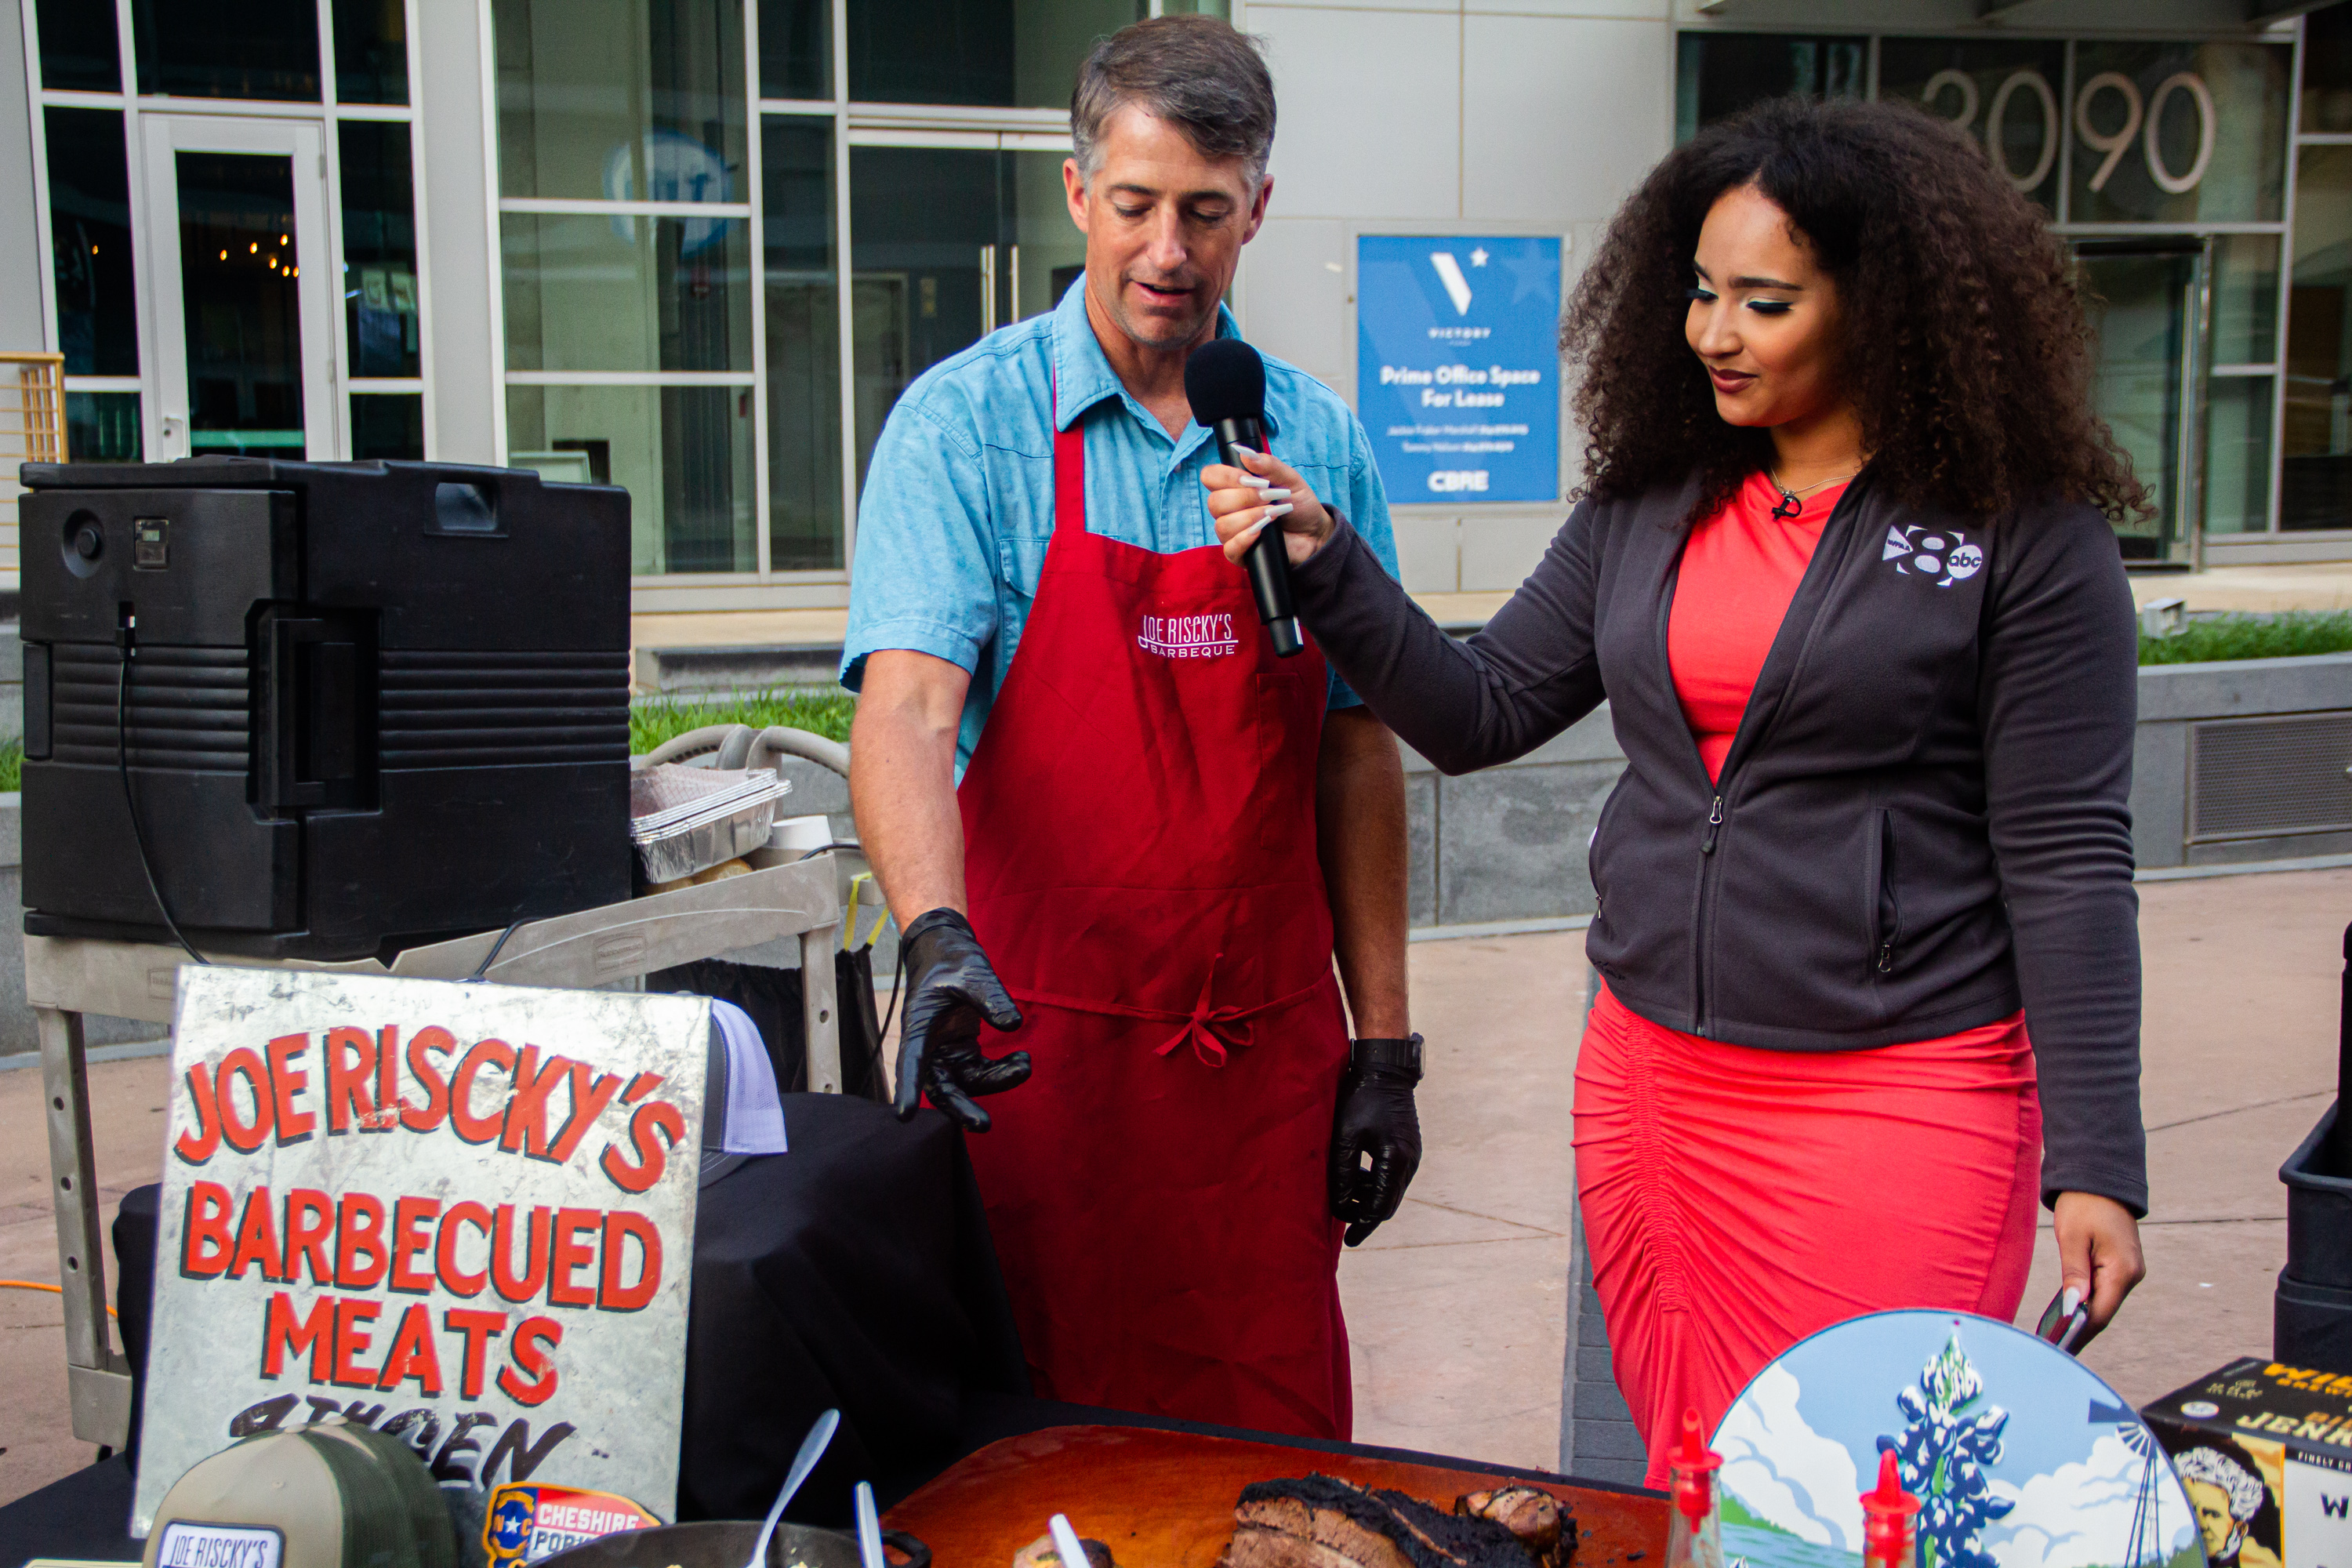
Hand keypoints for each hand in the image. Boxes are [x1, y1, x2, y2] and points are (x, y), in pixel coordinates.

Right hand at [895, 908, 1029, 1131]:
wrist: (949, 948)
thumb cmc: (952, 958)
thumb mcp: (973, 972)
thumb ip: (991, 997)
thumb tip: (1013, 1024)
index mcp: (919, 1025)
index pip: (909, 1061)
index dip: (907, 1088)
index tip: (904, 1115)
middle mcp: (928, 1045)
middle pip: (940, 1086)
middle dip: (961, 1107)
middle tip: (984, 1125)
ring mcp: (945, 1050)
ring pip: (966, 1082)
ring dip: (996, 1082)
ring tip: (1025, 1065)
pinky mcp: (961, 1050)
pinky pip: (981, 1071)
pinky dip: (1001, 1071)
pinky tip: (1022, 1060)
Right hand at [1203, 446, 1333, 566]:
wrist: (1314, 532)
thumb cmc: (1298, 504)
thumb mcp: (1289, 478)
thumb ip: (1268, 465)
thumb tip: (1244, 452)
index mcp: (1234, 487)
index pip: (1210, 477)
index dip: (1227, 477)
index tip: (1252, 479)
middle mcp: (1228, 509)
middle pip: (1214, 502)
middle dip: (1244, 498)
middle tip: (1268, 498)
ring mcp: (1232, 532)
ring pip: (1222, 525)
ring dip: (1249, 518)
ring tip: (1272, 515)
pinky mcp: (1240, 553)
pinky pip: (1229, 549)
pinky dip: (1244, 539)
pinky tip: (1261, 533)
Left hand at [1330, 1036, 1422, 1245]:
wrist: (1385, 1069)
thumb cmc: (1361, 1099)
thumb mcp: (1344, 1136)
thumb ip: (1342, 1173)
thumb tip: (1339, 1204)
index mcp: (1395, 1160)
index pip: (1380, 1207)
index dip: (1363, 1225)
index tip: (1350, 1240)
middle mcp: (1410, 1161)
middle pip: (1389, 1203)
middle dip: (1366, 1213)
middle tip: (1345, 1221)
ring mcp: (1413, 1154)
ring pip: (1392, 1190)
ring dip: (1370, 1197)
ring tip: (1347, 1190)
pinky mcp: (1409, 1146)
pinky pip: (1394, 1176)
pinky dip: (1377, 1183)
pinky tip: (1359, 1174)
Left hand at [2052, 1190, 2144, 1349]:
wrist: (2099, 1177)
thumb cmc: (2083, 1204)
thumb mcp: (2072, 1238)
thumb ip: (2074, 1274)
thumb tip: (2073, 1308)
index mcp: (2122, 1270)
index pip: (2100, 1313)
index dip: (2080, 1333)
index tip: (2060, 1349)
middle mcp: (2132, 1274)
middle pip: (2104, 1311)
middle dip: (2081, 1330)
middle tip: (2054, 1348)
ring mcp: (2130, 1270)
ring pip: (2105, 1302)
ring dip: (2084, 1317)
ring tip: (2058, 1336)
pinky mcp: (2122, 1265)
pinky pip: (2105, 1289)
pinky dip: (2089, 1301)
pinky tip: (2071, 1312)